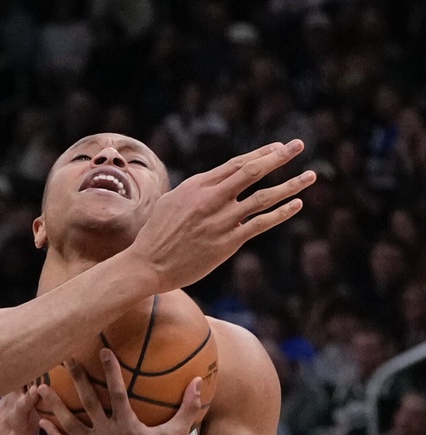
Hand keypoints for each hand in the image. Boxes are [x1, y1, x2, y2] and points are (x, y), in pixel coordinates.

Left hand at [37, 350, 201, 434]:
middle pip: (88, 401)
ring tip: (40, 387)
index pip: (117, 391)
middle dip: (76, 379)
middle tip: (65, 359)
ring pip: (70, 422)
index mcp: (128, 425)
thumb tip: (199, 381)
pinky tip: (41, 422)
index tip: (103, 351)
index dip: (110, 370)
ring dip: (54, 404)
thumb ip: (187, 407)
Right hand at [131, 139, 315, 291]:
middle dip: (279, 156)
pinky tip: (296, 204)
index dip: (260, 153)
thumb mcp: (171, 201)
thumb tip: (214, 184)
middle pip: (253, 171)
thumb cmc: (156, 234)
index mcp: (197, 185)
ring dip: (291, 185)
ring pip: (264, 197)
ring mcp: (222, 220)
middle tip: (298, 145)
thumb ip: (195, 190)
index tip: (278, 146)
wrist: (149, 264)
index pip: (236, 163)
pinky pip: (262, 223)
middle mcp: (212, 199)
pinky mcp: (229, 241)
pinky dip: (282, 213)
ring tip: (311, 176)